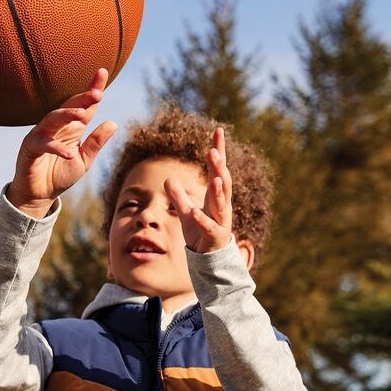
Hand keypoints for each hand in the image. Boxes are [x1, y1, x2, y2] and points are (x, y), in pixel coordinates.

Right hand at [7, 69, 116, 217]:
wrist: (39, 195)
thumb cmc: (59, 175)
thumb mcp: (83, 160)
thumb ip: (95, 143)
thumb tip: (113, 123)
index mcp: (71, 128)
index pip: (84, 106)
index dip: (92, 90)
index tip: (102, 73)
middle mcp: (56, 127)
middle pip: (68, 107)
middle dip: (82, 98)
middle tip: (96, 94)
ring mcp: (41, 135)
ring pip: (52, 119)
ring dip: (66, 115)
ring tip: (81, 116)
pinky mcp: (30, 148)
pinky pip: (43, 144)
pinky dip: (56, 148)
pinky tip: (69, 153)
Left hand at [164, 128, 232, 252]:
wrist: (209, 260)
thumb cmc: (200, 233)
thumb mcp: (186, 212)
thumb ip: (178, 196)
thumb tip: (168, 179)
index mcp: (216, 196)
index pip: (218, 169)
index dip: (219, 150)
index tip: (219, 131)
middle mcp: (222, 206)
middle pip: (222, 182)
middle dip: (219, 167)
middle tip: (213, 151)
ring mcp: (221, 221)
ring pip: (221, 204)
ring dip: (217, 190)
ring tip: (213, 178)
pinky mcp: (215, 236)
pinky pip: (210, 227)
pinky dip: (202, 220)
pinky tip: (195, 212)